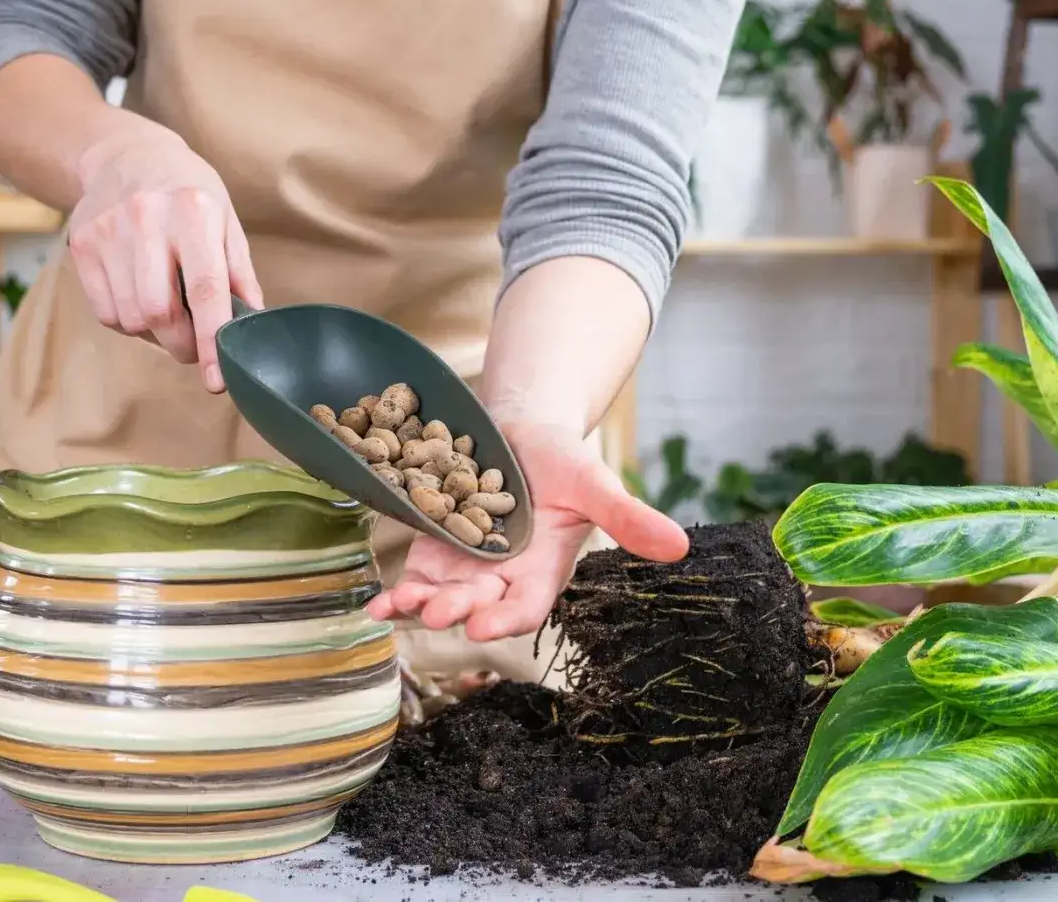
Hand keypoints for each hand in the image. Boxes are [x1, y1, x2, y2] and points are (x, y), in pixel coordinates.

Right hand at [67, 121, 262, 391]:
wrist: (126, 156)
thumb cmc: (188, 194)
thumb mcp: (225, 220)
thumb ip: (239, 273)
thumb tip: (251, 324)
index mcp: (194, 211)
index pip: (205, 289)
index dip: (211, 340)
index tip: (216, 379)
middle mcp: (147, 218)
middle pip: (160, 313)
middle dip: (181, 345)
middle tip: (194, 344)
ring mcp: (108, 231)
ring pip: (131, 318)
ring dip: (155, 334)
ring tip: (168, 311)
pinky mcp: (81, 244)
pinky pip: (106, 313)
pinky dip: (128, 322)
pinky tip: (140, 299)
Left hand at [367, 421, 688, 639]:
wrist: (519, 431)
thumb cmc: (563, 460)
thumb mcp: (594, 483)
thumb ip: (629, 517)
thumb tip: (681, 546)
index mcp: (543, 570)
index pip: (527, 606)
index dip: (506, 618)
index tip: (484, 627)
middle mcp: (502, 577)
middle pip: (478, 604)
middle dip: (457, 610)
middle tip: (437, 611)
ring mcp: (465, 566)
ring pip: (442, 596)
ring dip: (420, 605)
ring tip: (397, 607)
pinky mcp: (435, 549)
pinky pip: (417, 576)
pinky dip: (397, 592)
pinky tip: (376, 602)